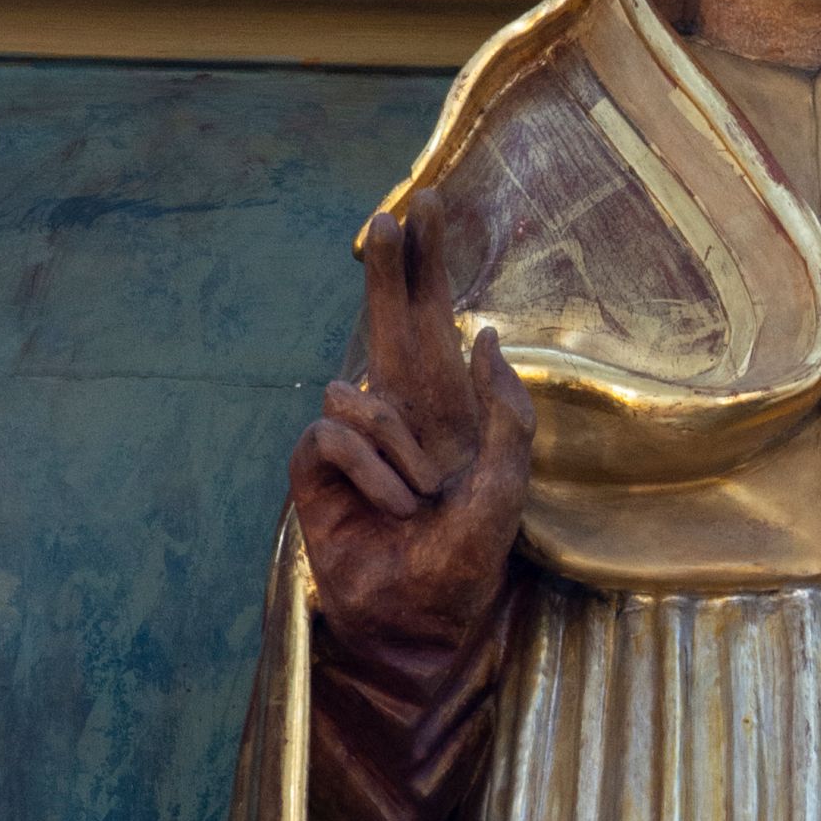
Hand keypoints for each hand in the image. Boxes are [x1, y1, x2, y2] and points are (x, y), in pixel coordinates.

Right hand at [289, 196, 532, 649]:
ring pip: (359, 391)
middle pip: (385, 320)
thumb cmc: (465, 558)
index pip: (433, 322)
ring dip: (398, 444)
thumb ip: (505, 410)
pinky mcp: (315, 468)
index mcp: (445, 409)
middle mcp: (397, 413)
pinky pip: (333, 432)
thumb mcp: (505, 482)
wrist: (420, 616)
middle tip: (385, 219)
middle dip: (388, 271)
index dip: (427, 265)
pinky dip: (369, 469)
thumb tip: (483, 333)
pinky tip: (393, 507)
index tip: (427, 204)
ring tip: (424, 497)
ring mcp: (354, 439)